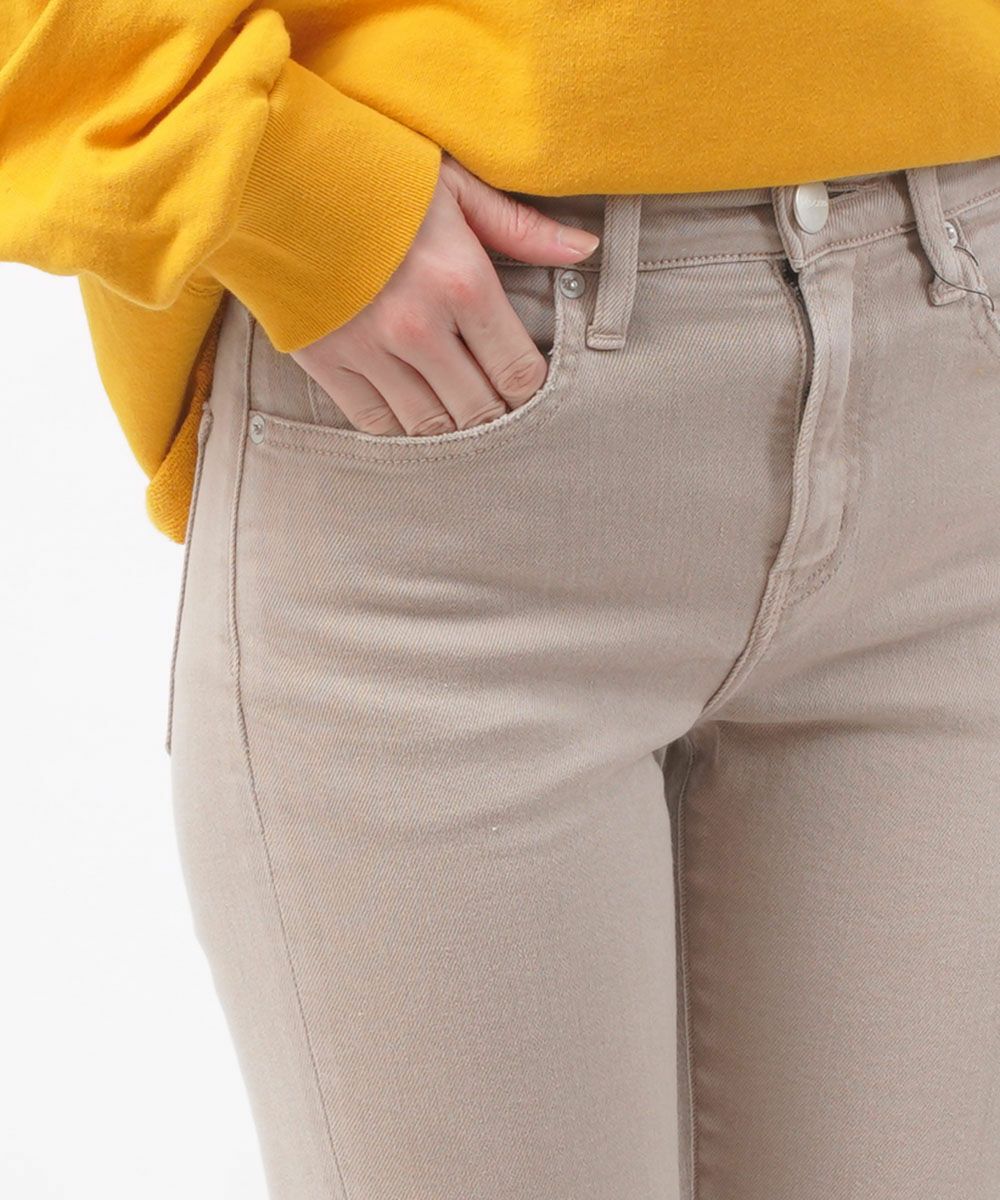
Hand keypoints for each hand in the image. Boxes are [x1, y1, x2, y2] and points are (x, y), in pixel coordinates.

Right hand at [289, 152, 600, 434]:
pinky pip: (376, 423)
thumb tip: (585, 250)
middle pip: (479, 410)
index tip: (528, 386)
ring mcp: (371, 351)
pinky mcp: (328, 364)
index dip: (531, 390)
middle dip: (495, 415)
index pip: (518, 372)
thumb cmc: (374, 174)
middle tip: (497, 407)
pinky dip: (400, 426)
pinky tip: (411, 410)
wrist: (272, 172)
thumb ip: (522, 229)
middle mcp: (420, 328)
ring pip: (430, 427)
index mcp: (462, 282)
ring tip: (457, 412)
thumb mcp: (456, 187)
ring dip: (451, 427)